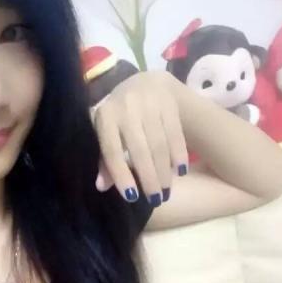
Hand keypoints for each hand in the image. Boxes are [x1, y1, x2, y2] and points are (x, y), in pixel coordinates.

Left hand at [91, 71, 188, 205]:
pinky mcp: (169, 102)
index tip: (131, 197)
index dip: (121, 175)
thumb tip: (101, 187)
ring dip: (164, 172)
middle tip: (156, 200)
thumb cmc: (121, 116)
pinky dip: (179, 155)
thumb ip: (105, 160)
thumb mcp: (108, 133)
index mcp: (105, 116)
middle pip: (140, 150)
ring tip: (166, 191)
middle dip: (149, 178)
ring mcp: (149, 102)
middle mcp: (126, 107)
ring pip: (159, 144)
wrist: (145, 83)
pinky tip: (180, 172)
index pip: (113, 150)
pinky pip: (176, 134)